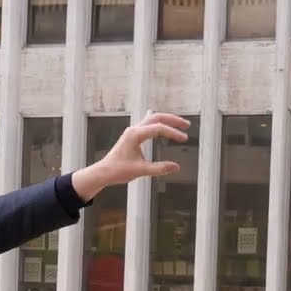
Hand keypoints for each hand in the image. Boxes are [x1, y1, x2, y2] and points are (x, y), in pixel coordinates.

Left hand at [70, 112, 190, 200]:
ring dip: (167, 121)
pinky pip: (148, 125)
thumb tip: (176, 167)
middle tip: (187, 125)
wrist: (104, 172)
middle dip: (173, 120)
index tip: (184, 139)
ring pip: (153, 119)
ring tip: (181, 126)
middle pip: (157, 117)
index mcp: (135, 135)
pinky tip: (166, 128)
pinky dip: (160, 124)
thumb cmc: (118, 170)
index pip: (158, 128)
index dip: (173, 132)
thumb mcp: (141, 170)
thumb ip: (159, 168)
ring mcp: (133, 132)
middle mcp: (134, 130)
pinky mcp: (133, 136)